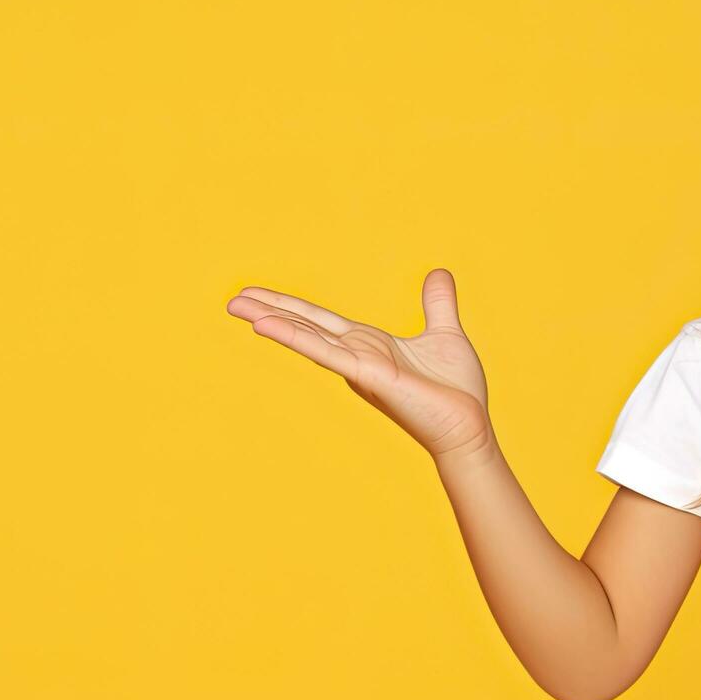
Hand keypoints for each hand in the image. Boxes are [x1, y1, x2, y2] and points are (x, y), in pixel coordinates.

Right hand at [227, 268, 494, 460]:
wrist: (469, 427)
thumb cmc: (455, 389)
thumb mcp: (444, 333)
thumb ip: (436, 303)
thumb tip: (438, 272)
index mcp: (368, 343)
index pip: (320, 320)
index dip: (290, 306)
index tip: (257, 292)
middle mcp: (357, 354)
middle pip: (305, 325)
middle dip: (269, 310)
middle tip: (231, 299)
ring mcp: (359, 366)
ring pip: (308, 337)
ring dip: (272, 321)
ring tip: (236, 307)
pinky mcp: (369, 376)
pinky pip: (327, 353)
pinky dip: (297, 338)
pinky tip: (267, 326)